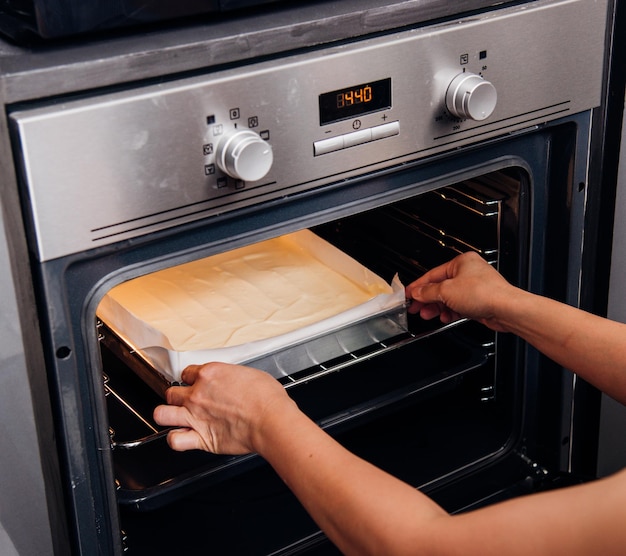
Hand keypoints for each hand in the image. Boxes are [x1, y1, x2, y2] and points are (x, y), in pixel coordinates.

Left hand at [153, 362, 294, 454]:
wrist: (271, 420)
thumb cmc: (266, 398)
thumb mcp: (249, 374)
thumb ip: (231, 377)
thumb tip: (232, 381)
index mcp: (210, 374)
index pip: (187, 373)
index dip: (192, 378)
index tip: (196, 383)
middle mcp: (198, 394)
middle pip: (171, 392)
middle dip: (177, 396)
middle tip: (186, 400)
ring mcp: (195, 416)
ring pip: (162, 414)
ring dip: (166, 415)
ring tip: (174, 417)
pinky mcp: (201, 438)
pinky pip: (174, 440)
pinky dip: (175, 439)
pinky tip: (181, 437)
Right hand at [405, 251, 513, 331]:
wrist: (505, 309)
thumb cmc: (484, 293)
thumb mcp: (447, 291)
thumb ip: (428, 292)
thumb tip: (417, 292)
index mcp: (461, 262)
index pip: (433, 274)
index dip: (418, 285)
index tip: (409, 294)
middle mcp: (468, 272)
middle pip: (440, 286)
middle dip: (427, 299)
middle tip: (416, 307)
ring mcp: (474, 287)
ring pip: (449, 297)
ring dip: (438, 307)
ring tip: (428, 314)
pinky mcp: (479, 301)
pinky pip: (459, 305)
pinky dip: (450, 311)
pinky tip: (445, 317)